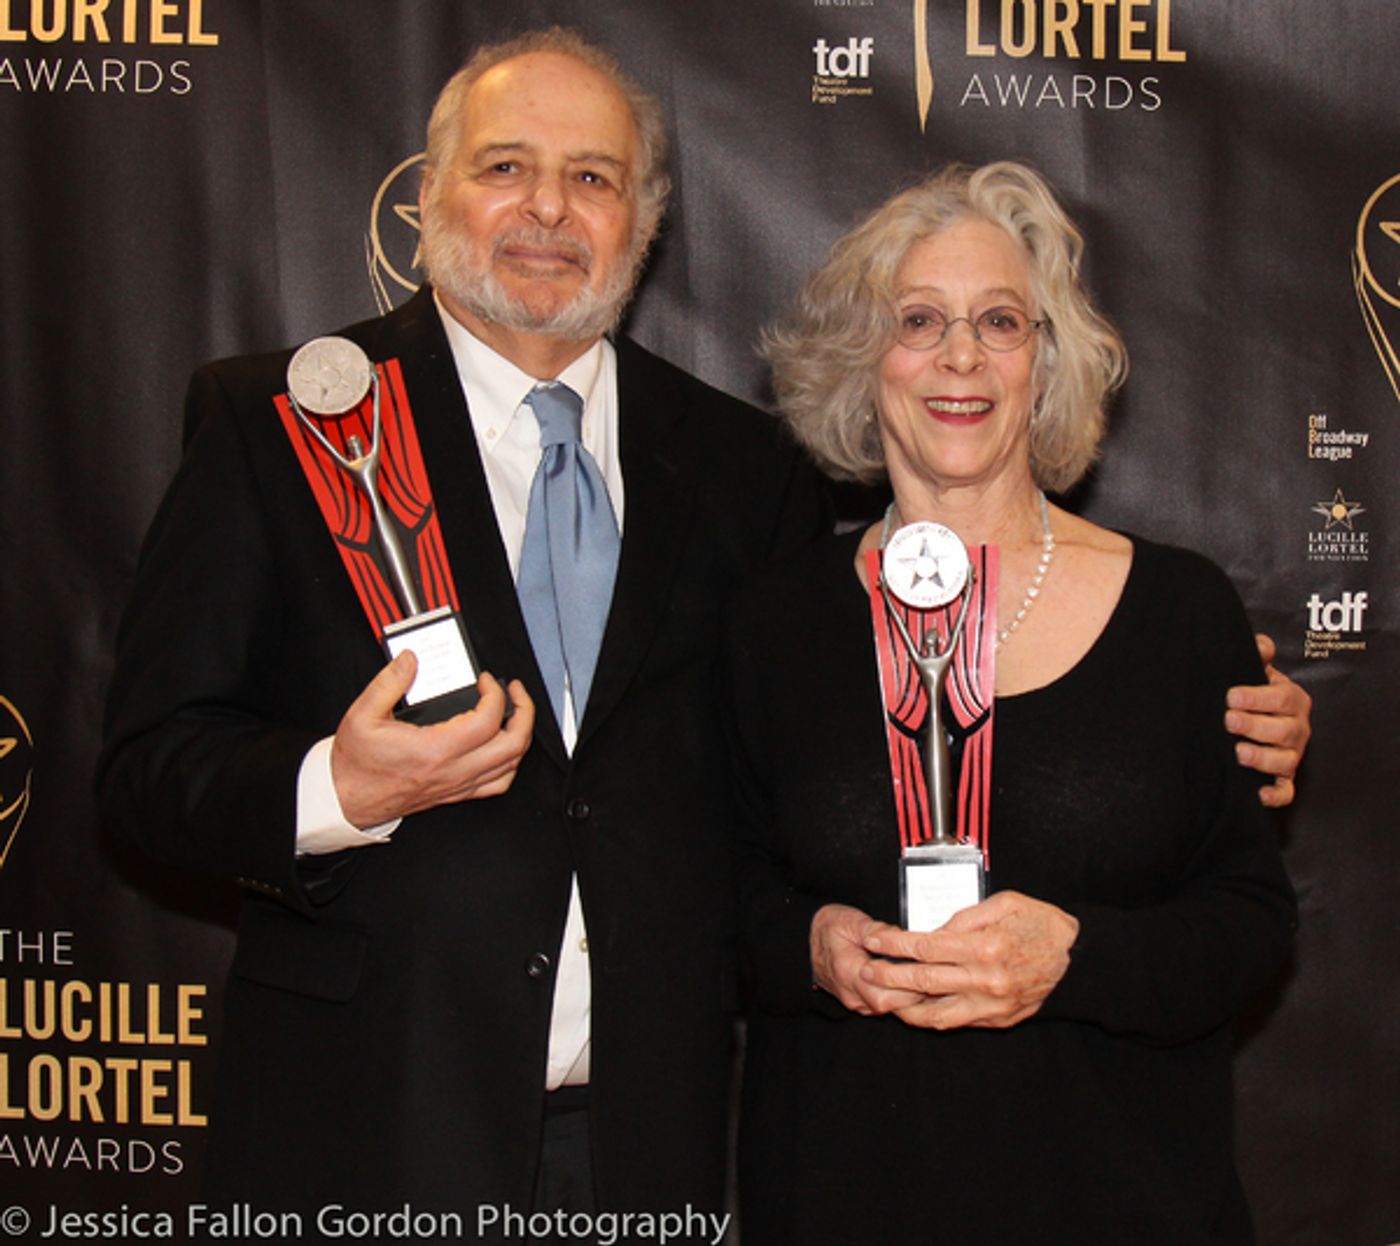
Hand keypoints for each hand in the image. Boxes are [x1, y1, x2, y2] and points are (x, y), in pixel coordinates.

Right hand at [331, 655, 534, 827]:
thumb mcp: (362, 715)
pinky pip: (498, 784)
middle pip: (512, 745)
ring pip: (510, 765)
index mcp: (434, 750)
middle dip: (524, 712)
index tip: (486, 680)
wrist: (348, 798)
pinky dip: (510, 764)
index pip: (487, 720)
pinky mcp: (456, 794)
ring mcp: (457, 785)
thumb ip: (389, 682)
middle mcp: (452, 770)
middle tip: (515, 693)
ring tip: (515, 714)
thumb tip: (410, 660)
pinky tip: (505, 748)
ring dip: (521, 736)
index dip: (495, 693)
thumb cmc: (356, 763)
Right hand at [809, 903, 923, 1015]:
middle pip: (890, 1005)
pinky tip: (911, 980)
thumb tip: (902, 936)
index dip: (909, 986)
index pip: (884, 992)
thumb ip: (876, 930)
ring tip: (927, 977)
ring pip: (889, 1008)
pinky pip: (884, 1005)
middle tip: (933, 975)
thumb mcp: (850, 921)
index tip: (926, 972)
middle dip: (914, 993)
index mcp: (848, 971)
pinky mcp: (859, 1002)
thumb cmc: (827, 928)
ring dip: (909, 996)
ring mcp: (854, 1001)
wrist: (802, 941)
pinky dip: (900, 996)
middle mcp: (850, 992)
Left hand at [859, 891, 1077, 1029]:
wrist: (1078, 960)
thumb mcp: (1006, 903)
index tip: (872, 940)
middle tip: (863, 970)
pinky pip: (955, 1022)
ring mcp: (991, 1004)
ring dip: (902, 1005)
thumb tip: (934, 928)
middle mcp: (985, 979)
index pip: (925, 947)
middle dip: (887, 975)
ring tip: (878, 996)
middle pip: (923, 980)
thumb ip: (966, 915)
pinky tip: (911, 1009)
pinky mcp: (997, 1019)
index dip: (893, 945)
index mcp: (985, 946)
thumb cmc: (1041, 923)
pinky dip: (929, 1017)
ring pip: (934, 1012)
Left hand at [1226, 633, 1311, 807]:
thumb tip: (1260, 644)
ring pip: (1285, 761)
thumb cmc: (1257, 692)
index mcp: (1292, 700)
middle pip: (1283, 730)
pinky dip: (1275, 796)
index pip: (1282, 697)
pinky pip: (1286, 792)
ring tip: (1238, 752)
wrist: (1261, 714)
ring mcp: (1292, 754)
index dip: (1257, 698)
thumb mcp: (1257, 670)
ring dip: (1262, 758)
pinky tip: (1258, 794)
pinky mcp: (1284, 777)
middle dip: (1255, 726)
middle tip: (1229, 721)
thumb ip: (1259, 654)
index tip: (1231, 696)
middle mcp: (1296, 728)